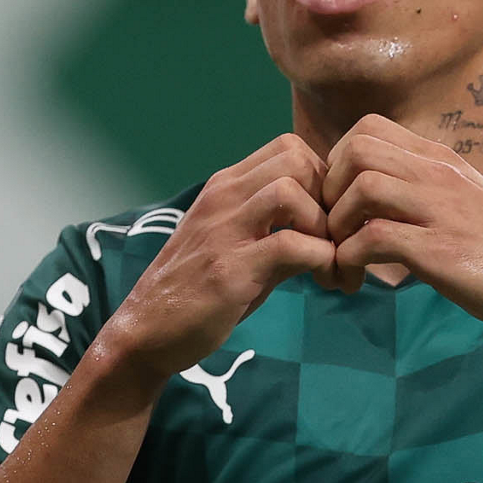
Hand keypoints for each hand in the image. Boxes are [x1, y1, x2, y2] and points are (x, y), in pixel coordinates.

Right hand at [100, 134, 336, 385]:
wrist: (145, 333)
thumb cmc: (197, 291)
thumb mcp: (239, 246)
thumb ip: (278, 227)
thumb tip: (330, 225)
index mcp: (225, 187)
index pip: (289, 148)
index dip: (324, 178)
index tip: (331, 217)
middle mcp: (222, 198)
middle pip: (296, 159)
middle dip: (329, 197)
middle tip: (338, 236)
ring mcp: (223, 231)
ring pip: (291, 192)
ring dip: (324, 226)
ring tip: (331, 259)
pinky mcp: (229, 270)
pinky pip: (291, 245)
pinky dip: (321, 260)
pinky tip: (325, 280)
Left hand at [323, 114, 482, 331]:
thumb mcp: (463, 200)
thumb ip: (424, 187)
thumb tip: (375, 191)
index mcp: (441, 160)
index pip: (367, 129)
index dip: (336, 163)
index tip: (338, 202)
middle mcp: (439, 176)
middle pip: (355, 151)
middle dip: (328, 192)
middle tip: (331, 229)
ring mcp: (442, 211)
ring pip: (361, 189)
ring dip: (336, 227)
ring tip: (341, 256)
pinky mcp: (441, 251)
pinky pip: (374, 239)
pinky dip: (350, 260)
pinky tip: (355, 280)